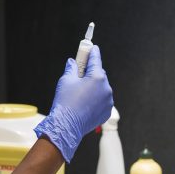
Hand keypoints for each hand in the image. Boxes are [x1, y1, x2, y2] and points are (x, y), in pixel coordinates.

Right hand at [34, 45, 113, 161]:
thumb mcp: (66, 80)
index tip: (92, 47)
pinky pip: (102, 100)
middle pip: (99, 74)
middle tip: (81, 72)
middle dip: (91, 72)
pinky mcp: (107, 111)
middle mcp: (106, 88)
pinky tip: (85, 102)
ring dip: (94, 87)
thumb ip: (72, 68)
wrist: (67, 126)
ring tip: (81, 92)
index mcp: (97, 77)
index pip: (96, 60)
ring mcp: (108, 101)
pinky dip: (96, 99)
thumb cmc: (65, 101)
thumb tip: (72, 62)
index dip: (92, 52)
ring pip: (101, 88)